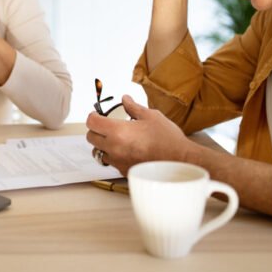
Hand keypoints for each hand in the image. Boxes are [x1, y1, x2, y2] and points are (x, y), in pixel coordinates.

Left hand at [86, 95, 202, 174]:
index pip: (92, 123)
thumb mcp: (151, 116)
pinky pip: (112, 162)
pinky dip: (115, 155)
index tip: (99, 114)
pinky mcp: (124, 171)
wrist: (180, 162)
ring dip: (104, 144)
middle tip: (107, 125)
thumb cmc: (167, 139)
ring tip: (118, 139)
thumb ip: (134, 107)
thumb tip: (125, 99)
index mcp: (118, 131)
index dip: (93, 116)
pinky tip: (128, 150)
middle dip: (96, 130)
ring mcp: (118, 161)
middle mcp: (114, 148)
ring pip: (99, 152)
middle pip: (91, 138)